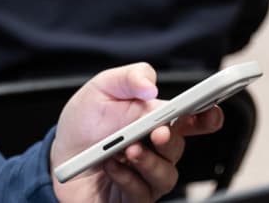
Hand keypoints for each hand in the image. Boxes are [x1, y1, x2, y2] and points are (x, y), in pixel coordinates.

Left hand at [50, 64, 224, 202]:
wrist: (57, 157)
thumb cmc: (85, 122)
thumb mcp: (102, 88)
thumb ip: (129, 78)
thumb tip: (151, 85)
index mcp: (158, 119)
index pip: (193, 119)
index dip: (208, 116)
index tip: (211, 112)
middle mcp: (157, 149)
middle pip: (178, 146)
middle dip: (170, 138)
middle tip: (156, 132)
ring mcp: (147, 175)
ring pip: (166, 174)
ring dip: (148, 162)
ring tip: (127, 150)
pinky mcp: (133, 197)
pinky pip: (142, 193)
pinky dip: (127, 178)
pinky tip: (111, 166)